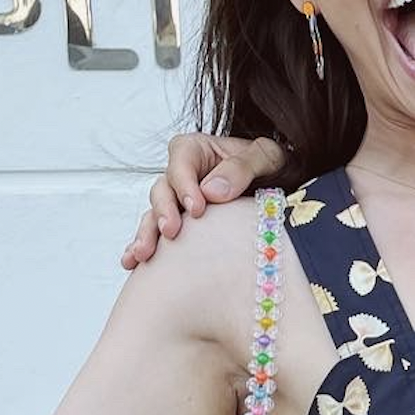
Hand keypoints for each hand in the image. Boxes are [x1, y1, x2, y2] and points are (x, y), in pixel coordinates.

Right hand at [119, 133, 283, 269]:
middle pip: (162, 190)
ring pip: (154, 215)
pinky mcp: (180, 224)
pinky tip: (134, 263)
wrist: (281, 186)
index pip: (181, 164)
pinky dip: (144, 247)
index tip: (197, 208)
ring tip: (142, 255)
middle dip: (163, 212)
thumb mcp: (267, 156)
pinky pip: (157, 235)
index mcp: (196, 150)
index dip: (185, 185)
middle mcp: (181, 175)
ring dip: (146, 234)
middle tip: (171, 232)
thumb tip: (212, 191)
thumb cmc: (273, 164)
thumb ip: (242, 167)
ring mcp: (177, 202)